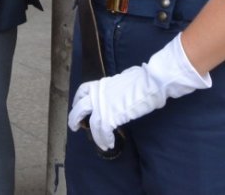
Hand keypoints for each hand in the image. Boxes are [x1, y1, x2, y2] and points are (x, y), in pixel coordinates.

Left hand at [68, 34, 211, 150]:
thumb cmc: (142, 80)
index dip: (77, 100)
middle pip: (79, 107)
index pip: (82, 90)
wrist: (150, 83)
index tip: (76, 105)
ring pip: (90, 123)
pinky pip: (102, 131)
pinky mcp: (110, 116)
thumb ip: (115, 89)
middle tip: (74, 127)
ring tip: (99, 144)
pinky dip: (104, 139)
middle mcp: (98, 94)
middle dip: (74, 118)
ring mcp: (102, 105)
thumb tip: (119, 94)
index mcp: (101, 83)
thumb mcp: (122, 81)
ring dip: (94, 136)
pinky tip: (109, 144)